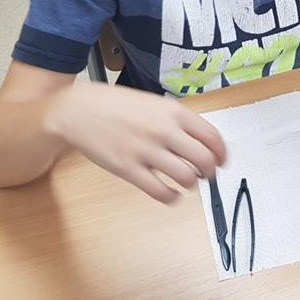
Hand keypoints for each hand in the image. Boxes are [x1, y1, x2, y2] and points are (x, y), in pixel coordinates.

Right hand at [45, 84, 225, 203]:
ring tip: (186, 181)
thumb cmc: (115, 105)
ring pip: (185, 178)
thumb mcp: (153, 102)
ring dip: (191, 183)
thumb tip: (201, 142)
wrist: (78, 110)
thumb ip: (177, 120)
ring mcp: (146, 151)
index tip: (222, 161)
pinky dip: (172, 197)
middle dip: (209, 172)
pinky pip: (160, 191)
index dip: (221, 153)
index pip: (212, 136)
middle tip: (206, 175)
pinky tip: (171, 194)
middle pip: (203, 160)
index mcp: (173, 112)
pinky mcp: (129, 170)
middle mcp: (163, 131)